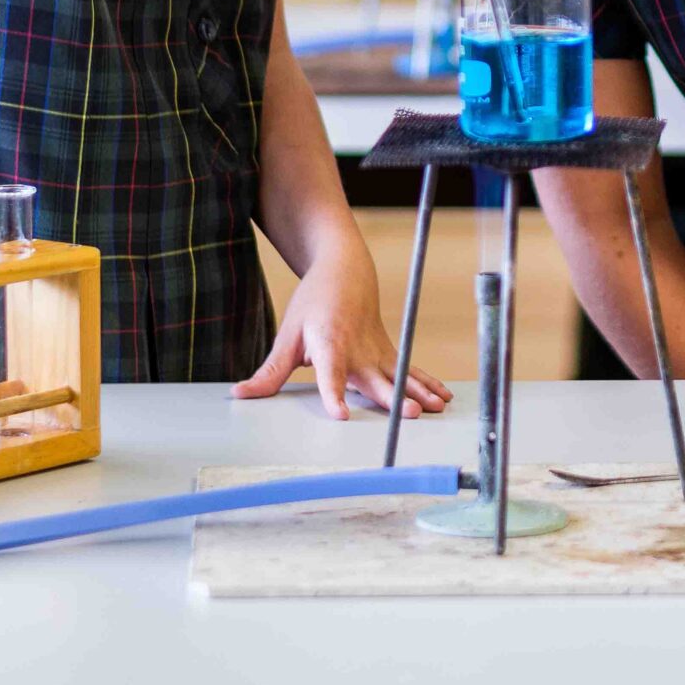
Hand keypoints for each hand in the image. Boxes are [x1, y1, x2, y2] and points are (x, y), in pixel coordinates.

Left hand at [233, 247, 454, 420]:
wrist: (346, 270)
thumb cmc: (314, 302)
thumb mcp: (288, 333)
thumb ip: (270, 371)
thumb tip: (240, 395)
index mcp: (329, 344)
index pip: (331, 374)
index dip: (335, 394)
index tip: (341, 414)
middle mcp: (358, 350)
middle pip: (376, 378)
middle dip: (394, 397)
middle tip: (410, 413)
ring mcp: (378, 352)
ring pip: (401, 375)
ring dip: (419, 392)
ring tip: (433, 409)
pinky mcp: (390, 352)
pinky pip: (411, 370)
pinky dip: (429, 382)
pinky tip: (443, 398)